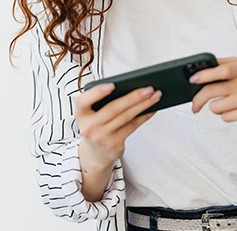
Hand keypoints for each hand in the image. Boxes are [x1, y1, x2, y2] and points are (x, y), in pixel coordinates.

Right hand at [74, 82, 160, 199]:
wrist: (95, 152)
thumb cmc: (97, 124)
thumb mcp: (92, 114)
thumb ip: (103, 101)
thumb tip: (132, 87)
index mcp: (81, 114)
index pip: (83, 101)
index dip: (97, 93)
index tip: (112, 85)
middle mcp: (89, 126)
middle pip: (113, 108)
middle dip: (133, 97)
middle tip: (149, 88)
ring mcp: (101, 137)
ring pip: (126, 117)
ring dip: (144, 105)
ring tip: (156, 95)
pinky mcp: (114, 144)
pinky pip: (132, 126)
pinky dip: (144, 116)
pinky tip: (152, 108)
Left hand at [190, 57, 236, 133]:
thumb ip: (221, 66)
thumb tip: (196, 72)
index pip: (221, 69)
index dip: (204, 74)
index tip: (192, 80)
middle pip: (212, 91)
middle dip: (198, 99)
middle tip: (194, 104)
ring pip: (216, 107)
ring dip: (215, 108)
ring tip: (225, 105)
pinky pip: (226, 117)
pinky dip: (225, 115)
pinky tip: (235, 110)